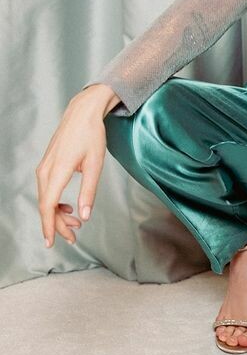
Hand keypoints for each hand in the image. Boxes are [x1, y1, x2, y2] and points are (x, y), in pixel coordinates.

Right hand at [35, 92, 107, 247]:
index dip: (50, 226)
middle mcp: (46, 170)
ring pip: (45, 198)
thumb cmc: (91, 134)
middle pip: (45, 205)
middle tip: (74, 236)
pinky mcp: (47, 164)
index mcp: (57, 171)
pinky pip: (46, 189)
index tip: (53, 242)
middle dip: (58, 224)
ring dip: (57, 213)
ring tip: (75, 222)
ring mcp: (44, 166)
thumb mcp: (95, 164)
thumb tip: (85, 215)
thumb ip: (89, 191)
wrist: (83, 112)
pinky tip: (67, 206)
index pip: (48, 206)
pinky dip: (55, 201)